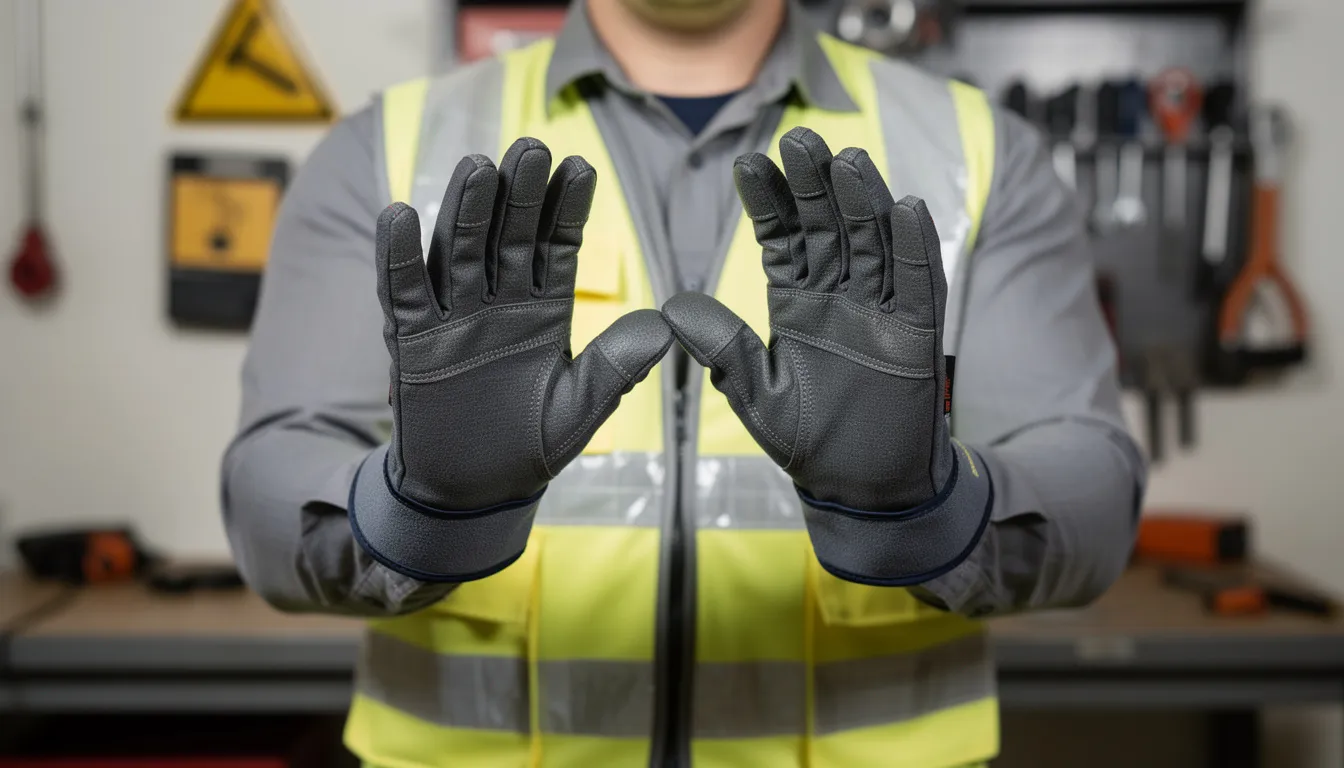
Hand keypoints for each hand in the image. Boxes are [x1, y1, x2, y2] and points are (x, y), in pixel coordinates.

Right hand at [374, 138, 671, 514]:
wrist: (475, 492)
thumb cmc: (531, 446)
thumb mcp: (580, 408)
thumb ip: (615, 366)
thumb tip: (664, 324)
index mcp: (545, 308)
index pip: (557, 245)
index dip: (567, 208)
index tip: (581, 168)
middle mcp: (499, 300)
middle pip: (508, 235)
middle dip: (519, 193)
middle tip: (531, 147)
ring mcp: (454, 315)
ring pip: (457, 251)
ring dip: (465, 210)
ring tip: (477, 167)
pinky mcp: (413, 340)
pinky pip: (404, 292)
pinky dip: (399, 256)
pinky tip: (400, 214)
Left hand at [664, 127, 950, 511]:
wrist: (862, 487)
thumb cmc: (807, 441)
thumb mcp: (756, 395)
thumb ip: (723, 349)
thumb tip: (672, 305)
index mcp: (796, 301)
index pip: (782, 238)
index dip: (769, 201)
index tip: (748, 162)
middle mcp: (838, 294)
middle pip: (829, 227)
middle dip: (814, 185)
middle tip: (799, 139)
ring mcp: (881, 308)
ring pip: (874, 242)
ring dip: (864, 202)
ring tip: (849, 162)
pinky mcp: (918, 332)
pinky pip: (919, 281)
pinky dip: (915, 246)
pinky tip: (904, 206)